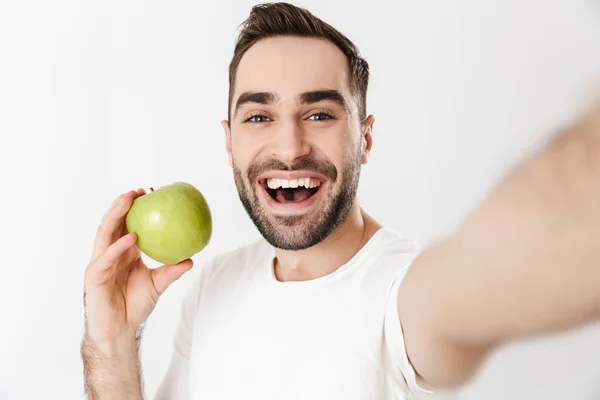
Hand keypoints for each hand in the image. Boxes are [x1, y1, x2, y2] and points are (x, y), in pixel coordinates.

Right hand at [83, 188, 193, 347]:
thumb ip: (171, 271)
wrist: (119, 329)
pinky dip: (118, 246)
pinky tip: (131, 237)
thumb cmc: (135, 306)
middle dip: (122, 204)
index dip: (134, 208)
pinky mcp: (94, 276)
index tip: (149, 193)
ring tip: (129, 202)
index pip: (126, 224)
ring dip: (115, 216)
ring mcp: (100, 263)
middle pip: (112, 223)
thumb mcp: (158, 284)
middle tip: (137, 191)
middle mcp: (110, 253)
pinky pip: (107, 258)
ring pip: (104, 233)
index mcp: (124, 251)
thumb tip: (191, 259)